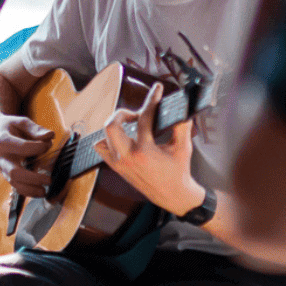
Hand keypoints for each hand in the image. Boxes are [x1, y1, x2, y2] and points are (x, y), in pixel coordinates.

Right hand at [0, 113, 53, 198]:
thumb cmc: (6, 126)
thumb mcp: (19, 121)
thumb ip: (35, 128)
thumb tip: (51, 135)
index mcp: (2, 141)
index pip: (22, 147)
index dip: (38, 147)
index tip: (48, 144)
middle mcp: (0, 157)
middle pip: (14, 172)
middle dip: (33, 178)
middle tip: (49, 179)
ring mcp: (1, 167)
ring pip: (13, 183)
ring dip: (30, 189)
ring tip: (45, 191)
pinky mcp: (4, 173)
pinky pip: (14, 185)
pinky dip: (27, 191)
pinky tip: (39, 191)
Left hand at [95, 83, 203, 215]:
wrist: (173, 196)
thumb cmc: (179, 171)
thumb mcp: (183, 147)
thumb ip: (181, 125)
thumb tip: (182, 106)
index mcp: (145, 151)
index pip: (144, 118)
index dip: (151, 100)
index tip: (157, 89)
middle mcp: (128, 157)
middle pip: (111, 125)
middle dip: (122, 113)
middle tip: (135, 114)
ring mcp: (119, 164)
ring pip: (102, 137)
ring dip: (114, 127)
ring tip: (129, 125)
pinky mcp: (116, 168)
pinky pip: (102, 149)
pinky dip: (109, 140)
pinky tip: (123, 138)